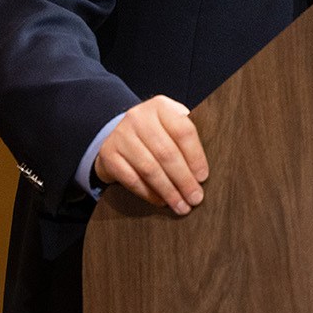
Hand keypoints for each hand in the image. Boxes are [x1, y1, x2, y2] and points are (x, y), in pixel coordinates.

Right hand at [93, 95, 208, 214]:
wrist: (119, 134)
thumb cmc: (155, 133)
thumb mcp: (170, 125)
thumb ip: (187, 140)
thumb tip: (203, 174)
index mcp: (160, 106)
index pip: (183, 131)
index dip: (196, 157)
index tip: (203, 178)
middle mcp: (138, 117)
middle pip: (166, 153)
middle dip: (184, 180)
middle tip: (195, 198)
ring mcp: (121, 135)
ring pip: (150, 169)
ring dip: (168, 191)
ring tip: (181, 206)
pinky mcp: (108, 154)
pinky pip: (132, 179)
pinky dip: (149, 194)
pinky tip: (162, 202)